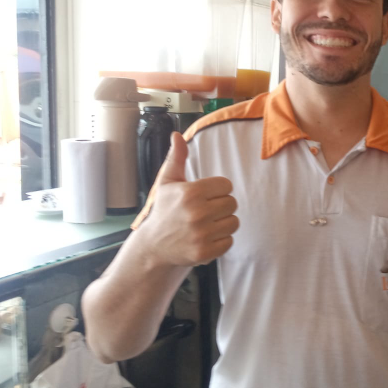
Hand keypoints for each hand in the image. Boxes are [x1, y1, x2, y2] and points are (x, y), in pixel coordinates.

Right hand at [139, 132, 238, 266]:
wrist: (153, 247)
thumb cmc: (164, 211)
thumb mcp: (167, 182)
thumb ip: (176, 158)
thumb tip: (177, 135)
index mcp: (191, 193)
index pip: (226, 185)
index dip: (217, 190)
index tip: (205, 196)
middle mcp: (197, 213)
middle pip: (232, 203)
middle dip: (221, 206)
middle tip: (205, 211)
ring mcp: (202, 234)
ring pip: (234, 222)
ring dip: (223, 223)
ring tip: (206, 225)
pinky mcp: (205, 252)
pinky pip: (229, 241)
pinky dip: (221, 241)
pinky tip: (206, 238)